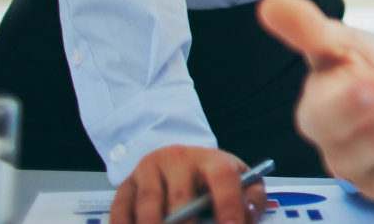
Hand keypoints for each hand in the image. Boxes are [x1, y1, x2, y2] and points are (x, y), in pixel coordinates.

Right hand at [109, 145, 265, 223]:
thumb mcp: (239, 180)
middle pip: (181, 198)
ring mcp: (148, 170)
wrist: (178, 160)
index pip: (223, 178)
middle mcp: (178, 160)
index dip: (228, 204)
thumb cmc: (211, 178)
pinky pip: (122, 212)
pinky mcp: (125, 185)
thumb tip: (248, 215)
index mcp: (212, 159)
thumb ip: (251, 199)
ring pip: (149, 206)